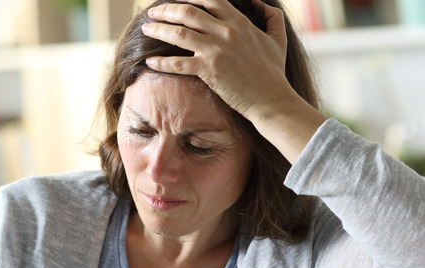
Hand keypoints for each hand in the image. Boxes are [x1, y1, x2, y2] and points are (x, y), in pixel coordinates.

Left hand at [142, 0, 325, 162]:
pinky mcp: (208, 71)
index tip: (177, 0)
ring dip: (158, 29)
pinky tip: (149, 61)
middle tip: (153, 12)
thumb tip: (258, 2)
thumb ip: (271, 16)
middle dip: (167, 9)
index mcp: (240, 22)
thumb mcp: (278, 38)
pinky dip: (161, 62)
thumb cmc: (274, 73)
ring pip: (179, 34)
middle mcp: (226, 32)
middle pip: (188, 12)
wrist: (271, 100)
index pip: (210, 0)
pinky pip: (178, 63)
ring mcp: (216, 51)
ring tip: (146, 29)